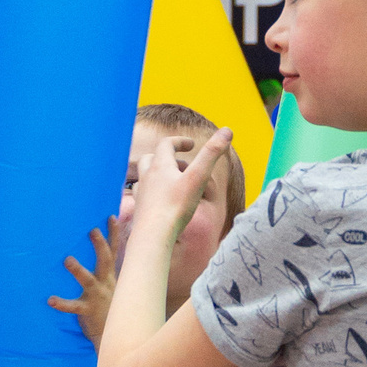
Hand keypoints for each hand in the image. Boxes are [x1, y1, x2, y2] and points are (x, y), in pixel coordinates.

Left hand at [47, 214, 125, 345]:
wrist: (113, 335)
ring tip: (67, 260)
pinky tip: (50, 300)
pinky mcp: (88, 311)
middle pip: (106, 260)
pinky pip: (74, 306)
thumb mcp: (110, 285)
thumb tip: (95, 250)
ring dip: (78, 270)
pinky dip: (62, 303)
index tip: (111, 216)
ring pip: (88, 280)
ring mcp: (97, 296)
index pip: (115, 251)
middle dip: (100, 245)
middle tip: (92, 230)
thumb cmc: (106, 305)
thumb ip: (103, 270)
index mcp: (110, 275)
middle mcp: (106, 283)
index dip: (114, 234)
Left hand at [124, 127, 232, 249]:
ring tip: (172, 181)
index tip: (191, 144)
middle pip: (152, 158)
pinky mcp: (139, 209)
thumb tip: (227, 130)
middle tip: (184, 165)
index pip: (166, 144)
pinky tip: (160, 201)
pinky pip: (142, 194)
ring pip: (145, 175)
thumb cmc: (176, 207)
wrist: (153, 236)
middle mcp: (147, 176)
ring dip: (157, 173)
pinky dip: (151, 191)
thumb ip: (212, 154)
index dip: (179, 141)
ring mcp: (141, 193)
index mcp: (160, 165)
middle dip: (167, 157)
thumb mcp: (198, 178)